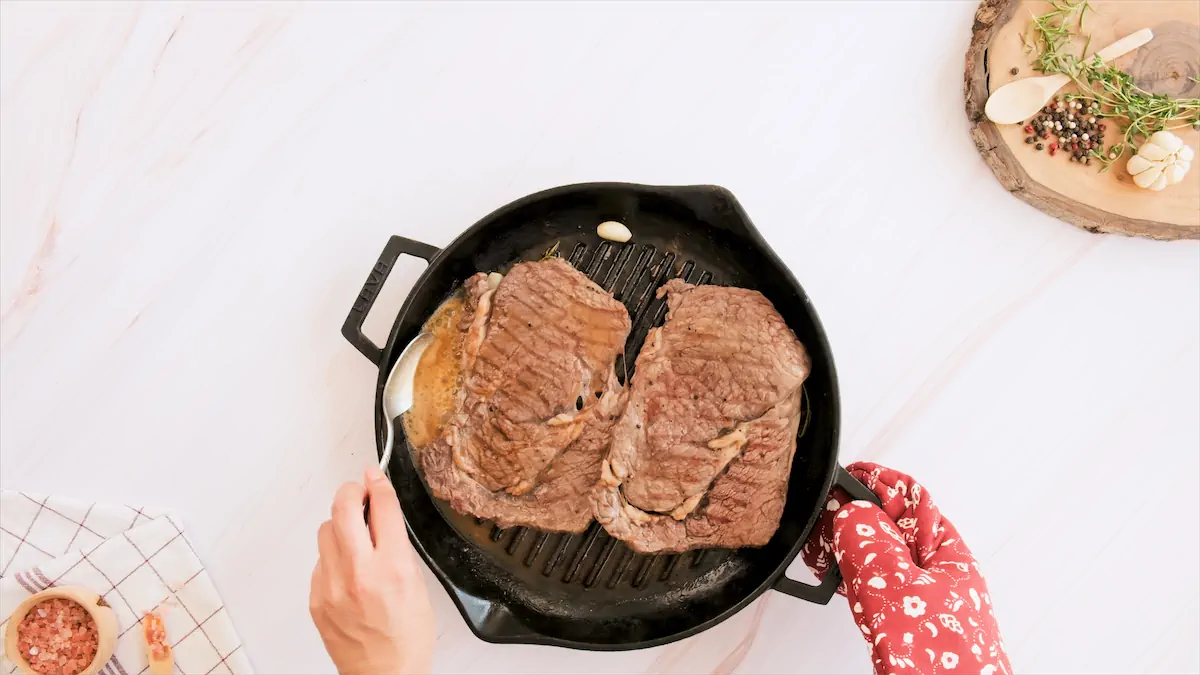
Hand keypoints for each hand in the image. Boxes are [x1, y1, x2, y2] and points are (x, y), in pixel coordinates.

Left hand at [310, 467, 435, 674]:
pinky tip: (347, 569)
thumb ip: (397, 548)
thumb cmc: (406, 638)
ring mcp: (332, 586)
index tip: (374, 475)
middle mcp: (358, 574)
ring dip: (340, 525)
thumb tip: (382, 515)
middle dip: (350, 491)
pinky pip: (320, 561)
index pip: (381, 507)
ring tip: (354, 535)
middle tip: (358, 491)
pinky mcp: (316, 599)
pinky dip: (332, 556)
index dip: (377, 483)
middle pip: (342, 508)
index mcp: (391, 568)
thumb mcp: (417, 586)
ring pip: (325, 531)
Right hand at [802, 463, 1010, 674]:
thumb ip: (871, 543)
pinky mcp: (904, 626)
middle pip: (894, 529)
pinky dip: (850, 579)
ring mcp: (920, 602)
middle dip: (857, 517)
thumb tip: (850, 512)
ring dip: (849, 549)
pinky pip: (873, 589)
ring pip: (880, 560)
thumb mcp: (897, 586)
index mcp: (949, 555)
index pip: (913, 502)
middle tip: (826, 514)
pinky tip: (835, 580)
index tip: (846, 477)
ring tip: (823, 547)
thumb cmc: (945, 661)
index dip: (878, 484)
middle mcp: (937, 575)